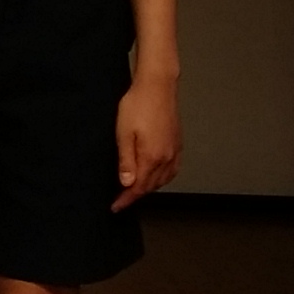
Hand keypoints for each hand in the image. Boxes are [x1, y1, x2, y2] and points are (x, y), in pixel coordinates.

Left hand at [113, 71, 181, 209]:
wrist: (157, 86)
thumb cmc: (137, 105)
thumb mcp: (124, 133)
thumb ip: (126, 160)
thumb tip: (126, 183)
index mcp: (152, 157)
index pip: (138, 187)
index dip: (126, 199)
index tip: (116, 207)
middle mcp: (167, 158)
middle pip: (151, 186)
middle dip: (136, 195)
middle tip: (121, 199)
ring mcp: (175, 151)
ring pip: (163, 179)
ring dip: (149, 187)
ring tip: (135, 190)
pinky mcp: (178, 143)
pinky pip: (172, 169)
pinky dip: (163, 178)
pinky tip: (156, 175)